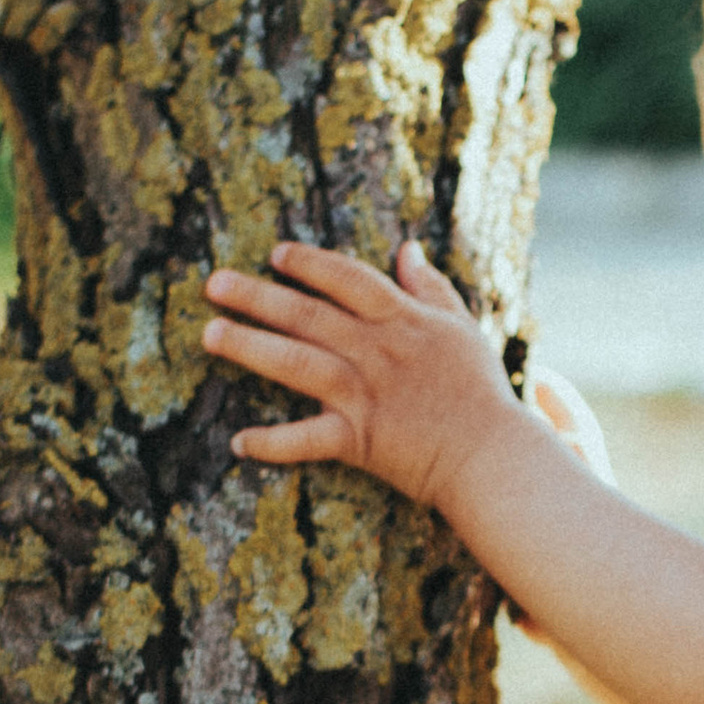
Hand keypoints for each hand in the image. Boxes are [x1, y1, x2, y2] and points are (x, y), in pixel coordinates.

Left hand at [206, 238, 511, 510]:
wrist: (494, 455)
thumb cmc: (480, 392)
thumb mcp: (462, 328)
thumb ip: (431, 287)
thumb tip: (407, 248)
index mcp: (403, 320)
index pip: (348, 279)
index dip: (309, 263)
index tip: (276, 253)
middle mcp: (377, 351)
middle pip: (308, 314)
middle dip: (257, 296)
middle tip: (213, 283)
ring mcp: (365, 395)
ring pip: (297, 364)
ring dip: (250, 348)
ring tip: (209, 334)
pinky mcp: (360, 439)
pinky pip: (308, 440)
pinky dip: (273, 443)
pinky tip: (239, 442)